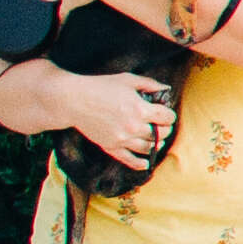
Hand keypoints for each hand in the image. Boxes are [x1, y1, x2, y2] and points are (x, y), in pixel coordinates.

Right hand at [58, 69, 174, 165]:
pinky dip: (139, 163)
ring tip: (156, 140)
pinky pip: (128, 160)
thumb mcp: (128, 80)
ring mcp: (121, 139)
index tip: (166, 113)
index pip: (167, 118)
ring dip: (156, 144)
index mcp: (141, 109)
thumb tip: (167, 89)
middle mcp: (134, 127)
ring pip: (148, 148)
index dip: (169, 115)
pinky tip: (146, 163)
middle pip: (161, 134)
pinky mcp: (110, 146)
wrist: (73, 100)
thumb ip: (150, 84)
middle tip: (162, 125)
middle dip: (165, 129)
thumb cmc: (101, 87)